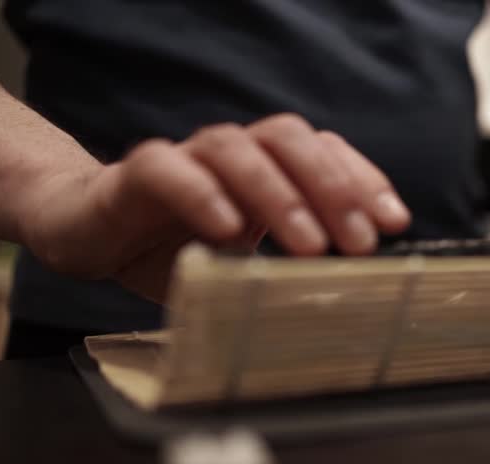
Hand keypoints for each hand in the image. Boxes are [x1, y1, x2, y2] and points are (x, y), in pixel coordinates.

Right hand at [23, 113, 410, 300]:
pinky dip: (202, 195)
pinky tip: (228, 231)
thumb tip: (352, 296)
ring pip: (238, 150)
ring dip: (279, 194)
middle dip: (332, 188)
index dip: (363, 180)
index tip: (394, 222)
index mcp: (268, 166)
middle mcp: (234, 151)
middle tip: (359, 242)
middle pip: (290, 141)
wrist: (95, 234)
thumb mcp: (246, 262)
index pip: (325, 152)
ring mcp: (187, 157)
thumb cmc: (179, 247)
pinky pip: (171, 170)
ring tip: (308, 244)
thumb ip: (286, 265)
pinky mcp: (139, 173)